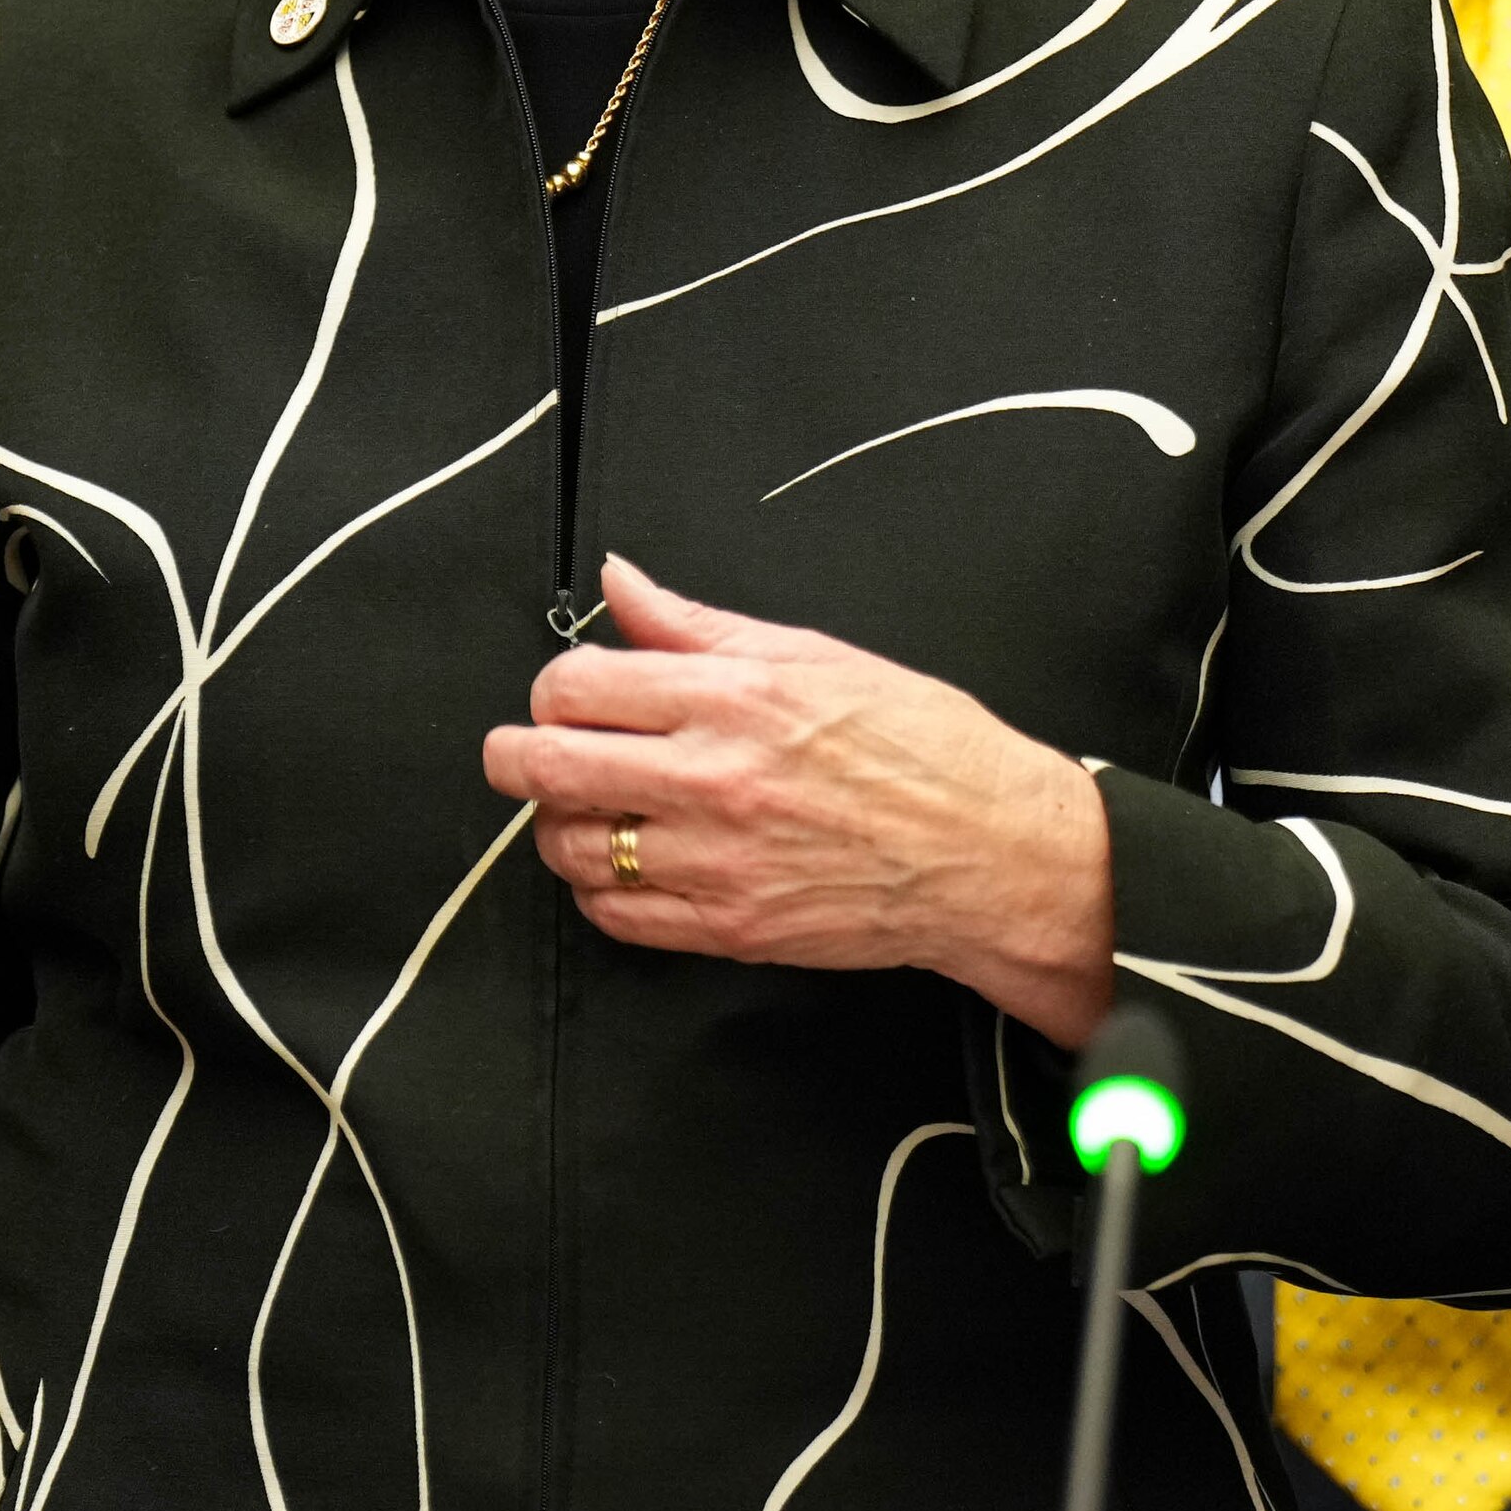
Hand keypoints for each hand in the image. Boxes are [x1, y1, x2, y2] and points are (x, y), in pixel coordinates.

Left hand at [481, 555, 1116, 1046]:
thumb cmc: (925, 747)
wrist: (994, 851)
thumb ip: (699, 625)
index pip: (576, 686)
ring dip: (560, 827)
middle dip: (516, 757)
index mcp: (735, 697)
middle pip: (548, 767)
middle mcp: (715, 778)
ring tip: (589, 811)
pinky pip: (617, 917)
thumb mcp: (816, 655)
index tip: (566, 697)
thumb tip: (620, 583)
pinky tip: (627, 866)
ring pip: (571, 849)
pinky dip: (601, 892)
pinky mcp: (730, 927)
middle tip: (524, 754)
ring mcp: (718, 861)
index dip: (554, 689)